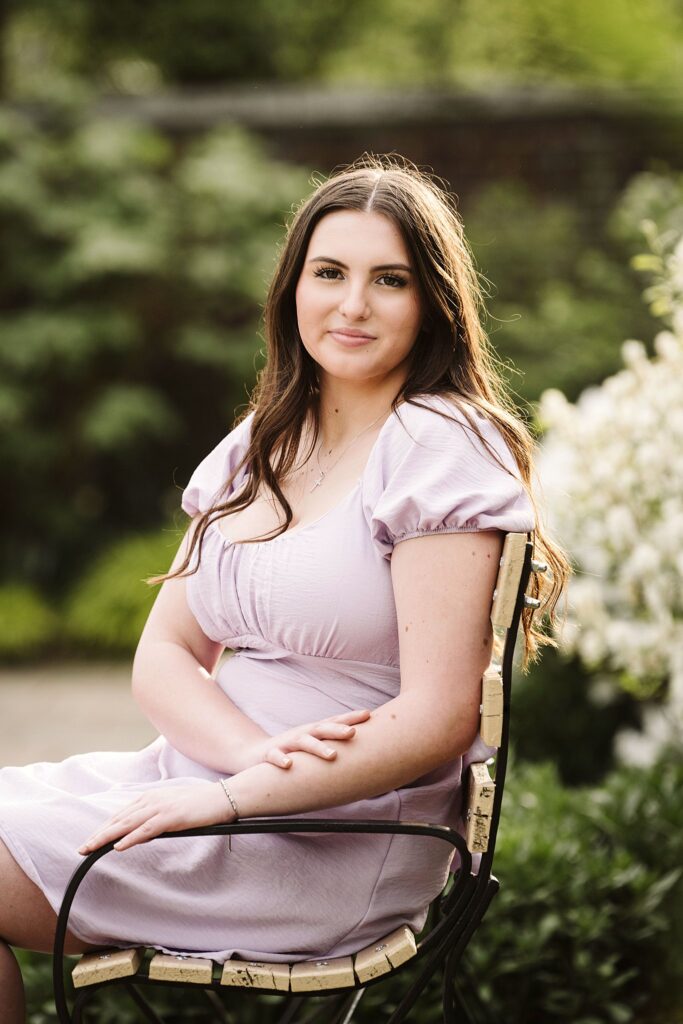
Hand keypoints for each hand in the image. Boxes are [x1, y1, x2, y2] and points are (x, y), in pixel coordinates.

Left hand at [77, 782, 234, 854]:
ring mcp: (161, 807)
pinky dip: (131, 838)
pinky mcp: (172, 816)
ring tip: (90, 848)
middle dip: (98, 834)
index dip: (104, 827)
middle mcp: (152, 800)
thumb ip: (157, 818)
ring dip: (106, 836)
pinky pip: (146, 829)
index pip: (121, 814)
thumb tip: (143, 833)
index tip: (91, 839)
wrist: (223, 797)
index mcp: (151, 797)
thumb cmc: (202, 805)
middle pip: (119, 819)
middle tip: (81, 848)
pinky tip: (118, 846)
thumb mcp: (174, 809)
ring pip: (127, 824)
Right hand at [247, 709, 371, 770]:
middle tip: (353, 733)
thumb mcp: (312, 744)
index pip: (334, 722)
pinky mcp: (269, 754)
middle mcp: (302, 734)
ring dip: (318, 747)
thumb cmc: (293, 750)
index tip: (368, 714)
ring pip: (303, 742)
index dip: (350, 718)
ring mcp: (285, 743)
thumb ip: (333, 743)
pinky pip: (275, 756)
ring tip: (332, 755)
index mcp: (314, 731)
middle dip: (337, 730)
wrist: (256, 754)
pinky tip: (289, 765)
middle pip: (321, 729)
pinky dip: (281, 759)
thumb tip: (364, 748)